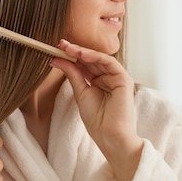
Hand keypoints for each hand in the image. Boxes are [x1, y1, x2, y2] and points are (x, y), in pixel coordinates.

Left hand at [51, 40, 143, 180]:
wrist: (109, 136)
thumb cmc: (97, 120)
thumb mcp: (80, 93)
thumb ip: (72, 74)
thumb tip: (57, 59)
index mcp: (99, 82)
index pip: (85, 65)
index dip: (72, 56)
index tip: (57, 49)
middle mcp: (108, 78)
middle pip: (91, 60)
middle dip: (76, 51)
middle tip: (60, 44)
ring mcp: (117, 78)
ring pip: (100, 59)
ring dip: (83, 52)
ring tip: (68, 48)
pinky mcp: (124, 79)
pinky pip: (109, 63)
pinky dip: (95, 56)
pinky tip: (82, 54)